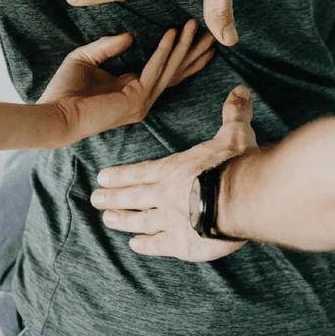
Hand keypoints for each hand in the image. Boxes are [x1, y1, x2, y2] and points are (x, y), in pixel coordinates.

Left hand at [39, 19, 214, 145]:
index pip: (165, 70)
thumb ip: (108, 45)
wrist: (54, 113)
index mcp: (132, 89)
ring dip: (184, 47)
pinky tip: (171, 33)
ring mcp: (141, 102)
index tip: (195, 34)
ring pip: (170, 69)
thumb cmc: (64, 90)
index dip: (181, 53)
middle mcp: (142, 98)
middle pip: (176, 72)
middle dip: (194, 52)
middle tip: (212, 33)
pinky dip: (164, 51)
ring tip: (195, 25)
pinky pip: (154, 70)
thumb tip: (132, 35)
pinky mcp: (136, 100)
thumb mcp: (86, 57)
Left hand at [91, 86, 257, 261]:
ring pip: (139, 220)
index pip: (141, 172)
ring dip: (122, 220)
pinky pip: (158, 245)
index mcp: (174, 169)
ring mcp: (169, 220)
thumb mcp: (235, 134)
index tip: (102, 176)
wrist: (240, 198)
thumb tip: (240, 90)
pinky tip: (135, 245)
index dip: (121, 175)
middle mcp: (165, 194)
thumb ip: (234, 114)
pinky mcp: (181, 243)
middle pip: (133, 196)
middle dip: (112, 197)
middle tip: (94, 199)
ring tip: (107, 220)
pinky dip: (145, 245)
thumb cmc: (235, 164)